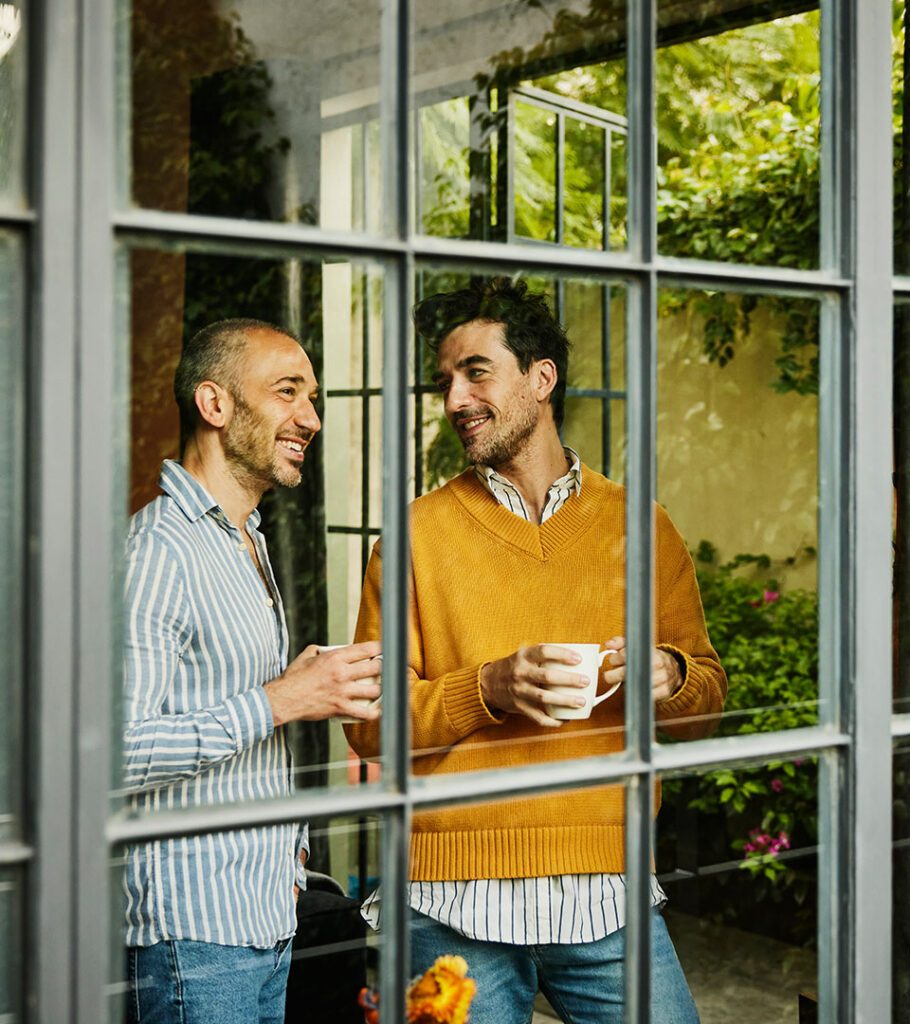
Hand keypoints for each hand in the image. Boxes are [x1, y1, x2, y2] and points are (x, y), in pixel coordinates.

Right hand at [264, 641, 381, 725]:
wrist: (284, 699)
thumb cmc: (293, 678)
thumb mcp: (307, 655)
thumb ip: (320, 649)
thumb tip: (326, 648)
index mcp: (335, 657)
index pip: (366, 648)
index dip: (380, 647)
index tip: (386, 649)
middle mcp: (342, 673)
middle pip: (376, 667)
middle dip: (385, 667)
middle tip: (388, 669)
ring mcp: (343, 691)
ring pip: (375, 690)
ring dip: (383, 689)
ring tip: (386, 688)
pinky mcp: (340, 708)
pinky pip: (364, 712)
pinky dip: (375, 713)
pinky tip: (379, 711)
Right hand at [479, 644, 588, 726]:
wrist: (488, 683)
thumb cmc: (514, 667)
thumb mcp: (524, 655)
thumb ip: (544, 655)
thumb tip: (578, 658)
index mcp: (523, 656)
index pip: (544, 651)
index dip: (563, 654)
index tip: (578, 659)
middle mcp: (520, 673)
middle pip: (547, 676)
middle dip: (570, 679)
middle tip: (586, 681)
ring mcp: (519, 691)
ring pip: (544, 698)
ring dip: (565, 701)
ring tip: (581, 701)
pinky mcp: (519, 707)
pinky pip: (538, 717)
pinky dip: (553, 721)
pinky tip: (565, 719)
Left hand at [602, 637, 682, 702]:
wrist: (671, 669)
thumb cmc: (648, 658)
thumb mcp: (635, 646)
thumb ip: (620, 643)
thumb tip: (608, 644)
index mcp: (649, 651)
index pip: (626, 655)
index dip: (616, 659)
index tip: (613, 661)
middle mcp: (657, 664)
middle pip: (628, 673)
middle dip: (615, 675)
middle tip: (611, 675)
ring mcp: (662, 678)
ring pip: (635, 686)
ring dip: (626, 685)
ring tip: (626, 680)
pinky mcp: (664, 691)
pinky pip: (643, 696)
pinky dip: (637, 693)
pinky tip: (636, 687)